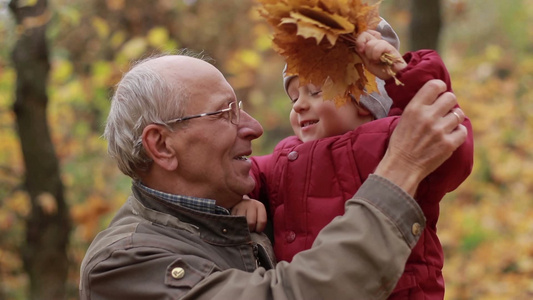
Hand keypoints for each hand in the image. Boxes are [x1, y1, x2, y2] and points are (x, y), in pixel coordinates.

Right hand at [231, 196, 266, 232]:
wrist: (241, 202)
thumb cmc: (251, 211)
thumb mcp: (258, 214)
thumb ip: (259, 222)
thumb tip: (256, 235)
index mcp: (260, 206)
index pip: (262, 221)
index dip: (259, 229)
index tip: (257, 230)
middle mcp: (251, 204)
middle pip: (251, 223)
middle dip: (250, 229)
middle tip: (249, 229)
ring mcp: (241, 206)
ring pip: (242, 222)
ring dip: (242, 228)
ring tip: (243, 227)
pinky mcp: (233, 208)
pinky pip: (235, 221)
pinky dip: (236, 225)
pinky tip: (238, 223)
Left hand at [355, 30, 406, 79]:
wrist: (394, 75)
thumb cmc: (381, 69)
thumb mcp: (367, 62)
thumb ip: (362, 54)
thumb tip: (356, 46)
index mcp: (371, 44)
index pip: (364, 33)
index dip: (359, 40)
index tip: (360, 50)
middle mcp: (377, 41)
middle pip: (365, 33)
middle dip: (361, 44)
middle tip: (366, 55)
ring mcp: (383, 43)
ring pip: (370, 43)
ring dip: (370, 54)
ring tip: (376, 60)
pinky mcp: (390, 47)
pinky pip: (379, 46)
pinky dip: (376, 54)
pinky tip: (379, 60)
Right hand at [374, 79, 466, 195]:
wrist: (401, 167)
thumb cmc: (401, 143)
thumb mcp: (403, 119)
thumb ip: (419, 107)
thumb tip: (436, 96)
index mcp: (414, 108)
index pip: (435, 85)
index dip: (440, 88)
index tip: (440, 93)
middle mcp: (428, 116)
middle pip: (451, 97)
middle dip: (448, 103)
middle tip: (444, 112)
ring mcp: (440, 130)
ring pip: (459, 114)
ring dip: (453, 119)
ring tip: (446, 125)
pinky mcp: (448, 144)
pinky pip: (462, 131)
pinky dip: (458, 133)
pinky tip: (449, 136)